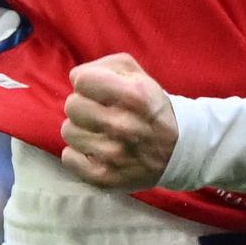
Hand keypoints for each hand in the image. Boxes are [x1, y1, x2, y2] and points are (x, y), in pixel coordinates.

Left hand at [60, 53, 178, 191]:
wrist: (177, 151)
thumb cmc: (150, 107)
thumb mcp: (139, 75)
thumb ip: (105, 67)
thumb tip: (75, 78)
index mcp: (134, 96)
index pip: (82, 81)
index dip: (86, 83)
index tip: (97, 90)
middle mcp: (123, 126)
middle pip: (72, 106)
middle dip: (83, 106)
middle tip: (99, 113)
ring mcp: (113, 155)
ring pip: (68, 131)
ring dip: (81, 129)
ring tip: (99, 132)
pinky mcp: (104, 178)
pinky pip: (68, 158)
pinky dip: (78, 154)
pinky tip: (95, 151)